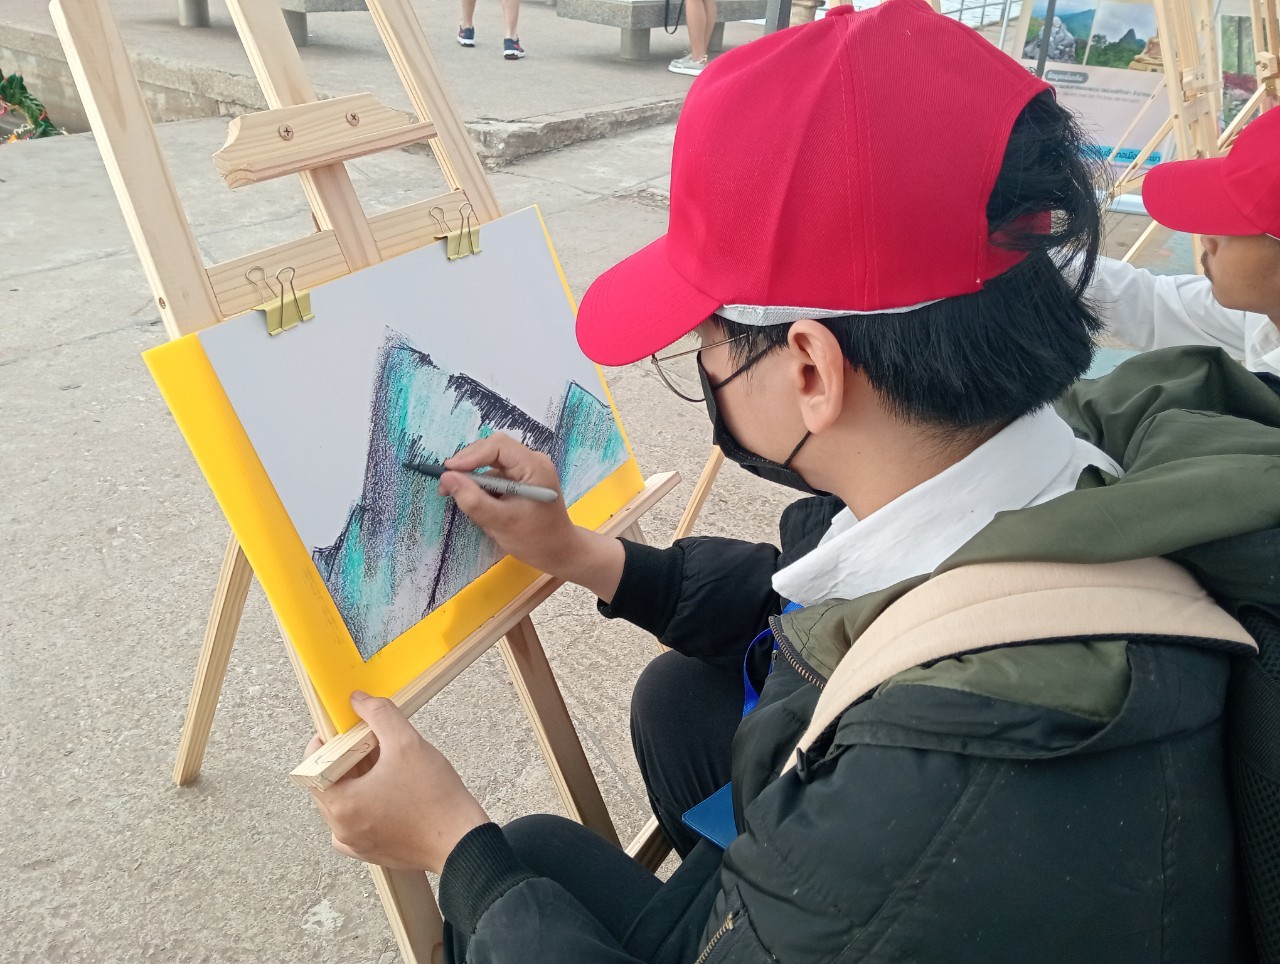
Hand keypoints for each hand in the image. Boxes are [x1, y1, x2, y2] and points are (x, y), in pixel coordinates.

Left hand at [306, 691, 488, 873]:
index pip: (311, 769)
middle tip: (370, 746)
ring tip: (385, 767)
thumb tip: (359, 701)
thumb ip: (379, 715)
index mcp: (342, 805)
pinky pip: (357, 822)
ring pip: (343, 803)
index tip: (342, 734)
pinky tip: (390, 792)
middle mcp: (342, 830)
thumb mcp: (407, 743)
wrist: (461, 840)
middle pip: (327, 786)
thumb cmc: (435, 799)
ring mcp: (356, 845)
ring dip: (356, 782)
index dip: (325, 745)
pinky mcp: (372, 852)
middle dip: (344, 761)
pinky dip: (366, 804)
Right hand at [441, 434, 624, 601]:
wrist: (559, 552)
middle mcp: (532, 462)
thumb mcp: (500, 522)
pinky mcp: (521, 479)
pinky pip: (495, 473)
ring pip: (491, 462)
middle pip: (492, 449)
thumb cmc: (536, 540)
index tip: (448, 472)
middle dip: (468, 465)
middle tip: (447, 485)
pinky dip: (482, 485)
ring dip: (473, 477)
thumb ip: (473, 500)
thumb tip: (447, 478)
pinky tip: (477, 502)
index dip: (470, 456)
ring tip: (458, 496)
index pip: (498, 446)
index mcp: (534, 467)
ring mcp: (527, 469)